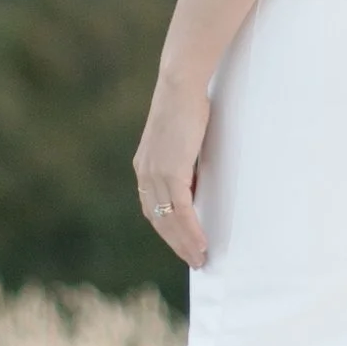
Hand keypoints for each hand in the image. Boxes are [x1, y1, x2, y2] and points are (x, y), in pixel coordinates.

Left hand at [134, 78, 211, 270]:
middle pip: (158, 220)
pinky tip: (201, 242)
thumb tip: (197, 183)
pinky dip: (191, 230)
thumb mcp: (181, 140)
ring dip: (185, 243)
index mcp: (144, 168)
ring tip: (201, 259)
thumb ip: (183, 162)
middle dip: (176, 244)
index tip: (182, 246)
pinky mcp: (171, 170)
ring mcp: (156, 173)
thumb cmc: (186, 107)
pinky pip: (182, 210)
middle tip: (194, 261)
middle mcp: (145, 174)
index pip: (153, 209)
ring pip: (169, 220)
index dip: (167, 231)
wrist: (181, 85)